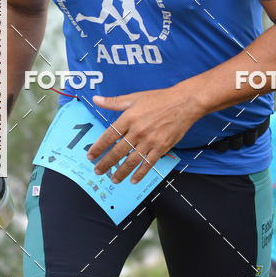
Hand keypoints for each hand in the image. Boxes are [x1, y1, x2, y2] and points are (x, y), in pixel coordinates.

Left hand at [87, 86, 201, 183]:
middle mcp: (137, 131)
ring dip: (120, 172)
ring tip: (113, 179)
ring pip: (131, 161)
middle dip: (106, 163)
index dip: (98, 148)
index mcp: (129, 118)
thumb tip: (96, 100)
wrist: (184, 103)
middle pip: (118, 152)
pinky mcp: (161, 148)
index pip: (109, 136)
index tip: (91, 156)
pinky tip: (133, 179)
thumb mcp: (135, 97)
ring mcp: (150, 141)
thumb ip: (114, 102)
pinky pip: (148, 164)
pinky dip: (140, 173)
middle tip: (98, 171)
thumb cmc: (160, 99)